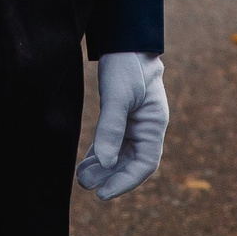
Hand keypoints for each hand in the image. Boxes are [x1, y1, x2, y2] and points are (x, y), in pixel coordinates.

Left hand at [77, 52, 166, 199]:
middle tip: (87, 186)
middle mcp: (147, 127)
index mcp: (154, 125)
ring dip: (103, 168)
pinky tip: (86, 162)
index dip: (125, 182)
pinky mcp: (123, 116)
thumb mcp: (117, 97)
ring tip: (82, 177)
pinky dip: (101, 153)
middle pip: (131, 163)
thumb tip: (106, 162)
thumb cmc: (127, 66)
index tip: (103, 194)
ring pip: (120, 154)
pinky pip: (113, 142)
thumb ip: (111, 129)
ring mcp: (135, 123)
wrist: (125, 41)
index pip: (144, 164)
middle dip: (110, 177)